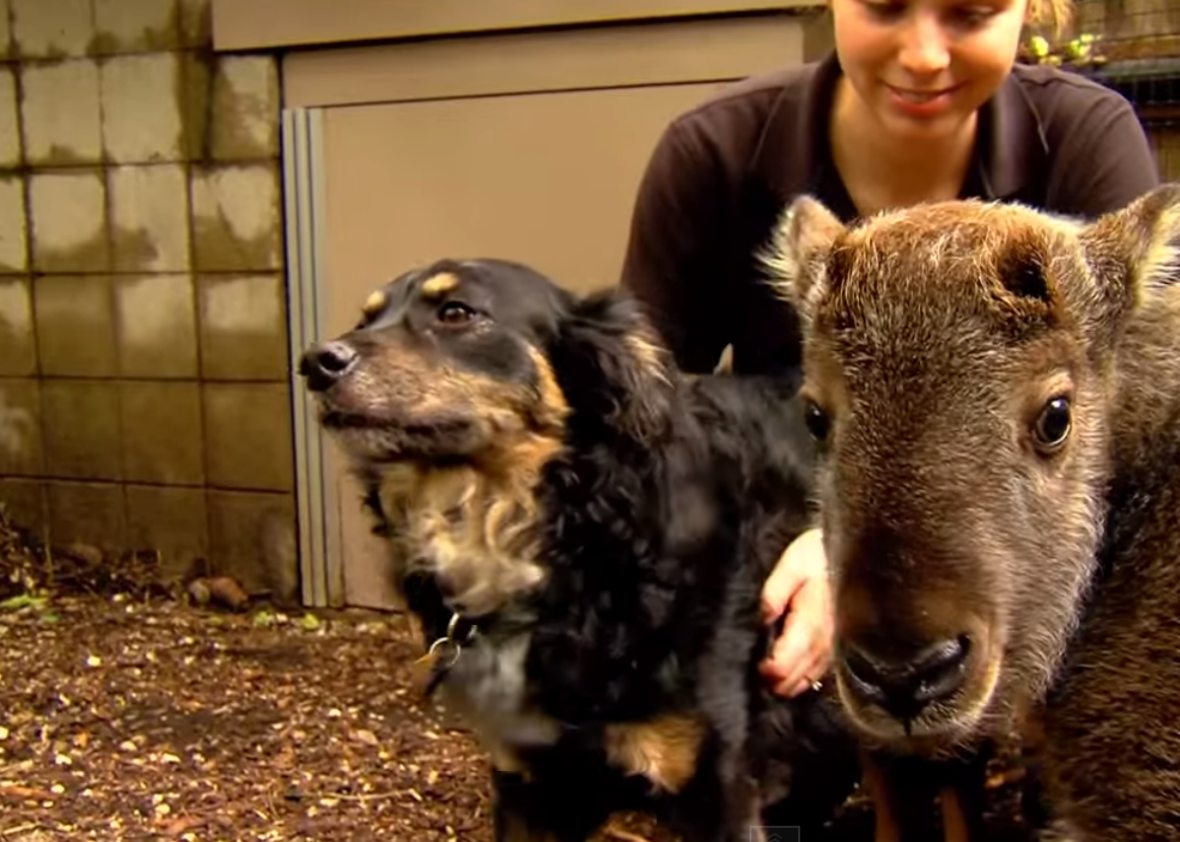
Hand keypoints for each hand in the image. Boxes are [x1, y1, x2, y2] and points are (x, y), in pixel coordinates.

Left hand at [758, 527, 833, 697]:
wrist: (855, 553)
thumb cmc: (819, 556)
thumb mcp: (792, 565)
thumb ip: (774, 593)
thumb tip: (762, 619)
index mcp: (809, 624)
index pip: (783, 666)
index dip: (765, 671)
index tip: (754, 662)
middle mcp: (824, 643)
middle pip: (793, 681)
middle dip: (772, 681)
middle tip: (757, 668)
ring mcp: (834, 647)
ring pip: (806, 682)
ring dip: (785, 683)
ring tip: (769, 671)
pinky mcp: (839, 647)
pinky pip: (818, 674)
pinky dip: (801, 678)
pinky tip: (790, 670)